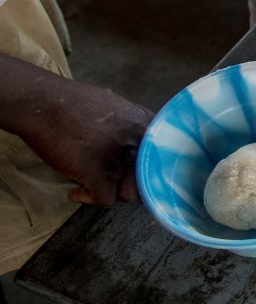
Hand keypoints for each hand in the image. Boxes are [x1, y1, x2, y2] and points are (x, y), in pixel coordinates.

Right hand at [22, 83, 152, 206]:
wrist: (44, 103)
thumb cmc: (75, 102)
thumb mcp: (117, 104)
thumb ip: (133, 123)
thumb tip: (139, 139)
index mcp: (147, 124)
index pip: (164, 156)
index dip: (151, 168)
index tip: (136, 172)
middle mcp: (139, 142)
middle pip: (148, 178)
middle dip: (131, 183)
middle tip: (111, 181)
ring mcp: (120, 159)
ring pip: (130, 194)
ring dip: (112, 192)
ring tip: (94, 186)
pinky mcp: (97, 174)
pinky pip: (104, 200)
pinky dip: (88, 199)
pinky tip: (76, 192)